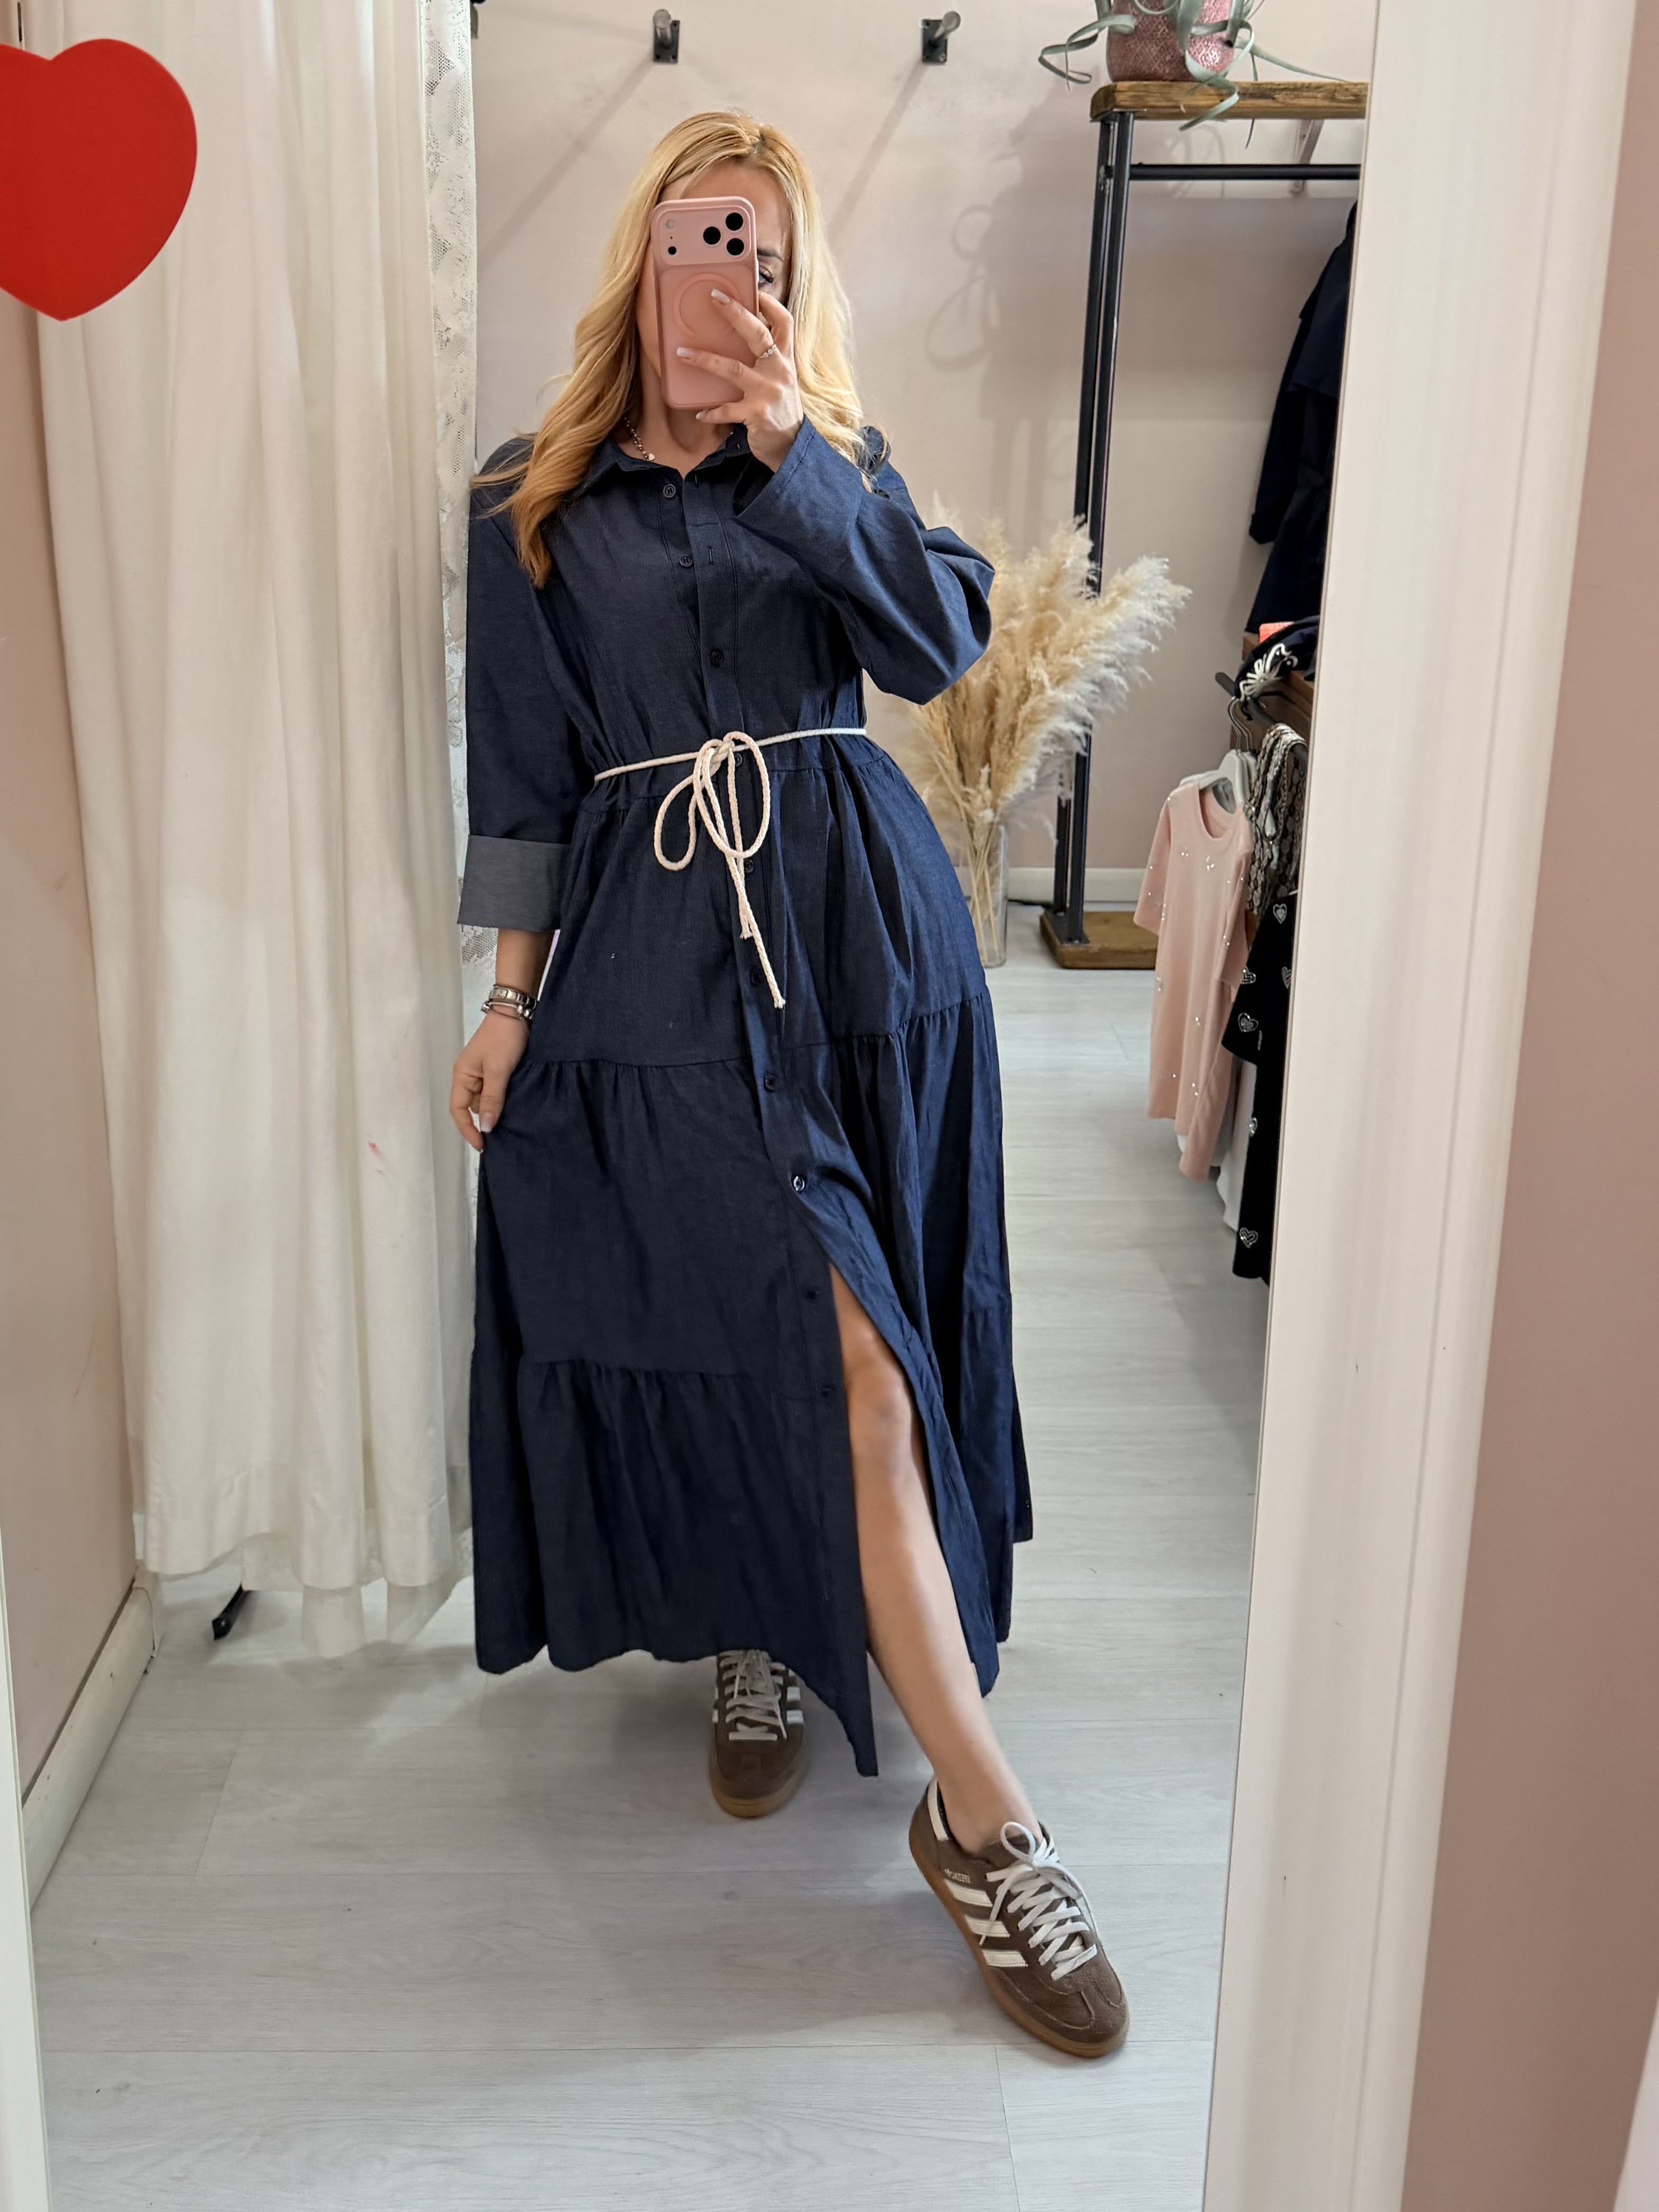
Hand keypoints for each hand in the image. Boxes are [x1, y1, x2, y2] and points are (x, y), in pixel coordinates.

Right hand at [449, 1010, 529, 1151]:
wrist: (516, 1012)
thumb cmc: (503, 1038)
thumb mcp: (498, 1071)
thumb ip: (493, 1099)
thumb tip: (486, 1127)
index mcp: (462, 1076)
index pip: (458, 1110)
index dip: (468, 1130)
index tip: (482, 1145)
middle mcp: (468, 1076)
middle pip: (472, 1107)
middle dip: (484, 1121)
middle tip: (502, 1137)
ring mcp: (482, 1072)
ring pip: (486, 1100)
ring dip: (497, 1110)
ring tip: (512, 1122)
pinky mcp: (495, 1069)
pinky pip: (496, 1091)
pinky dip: (504, 1099)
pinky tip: (516, 1106)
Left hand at [677, 290, 802, 470]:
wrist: (791, 447)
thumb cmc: (779, 410)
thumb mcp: (780, 380)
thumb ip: (765, 360)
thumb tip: (738, 340)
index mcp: (786, 359)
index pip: (784, 322)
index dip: (769, 303)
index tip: (753, 288)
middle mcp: (780, 371)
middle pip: (758, 334)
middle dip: (736, 313)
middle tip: (714, 297)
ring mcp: (769, 392)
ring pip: (734, 369)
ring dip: (705, 360)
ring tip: (682, 353)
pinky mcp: (757, 414)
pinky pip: (728, 409)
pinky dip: (712, 411)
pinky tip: (700, 412)